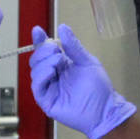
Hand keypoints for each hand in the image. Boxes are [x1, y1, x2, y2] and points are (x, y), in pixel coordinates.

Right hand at [29, 24, 135, 138]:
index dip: (39, 41)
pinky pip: (37, 86)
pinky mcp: (47, 101)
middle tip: (56, 50)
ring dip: (44, 62)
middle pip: (37, 59)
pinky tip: (51, 71)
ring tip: (58, 60)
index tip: (37, 31)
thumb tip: (63, 28)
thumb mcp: (87, 62)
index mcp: (62, 65)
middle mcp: (53, 76)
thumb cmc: (98, 90)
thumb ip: (74, 47)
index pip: (45, 51)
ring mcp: (49, 88)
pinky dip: (41, 76)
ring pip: (35, 71)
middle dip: (43, 51)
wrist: (104, 110)